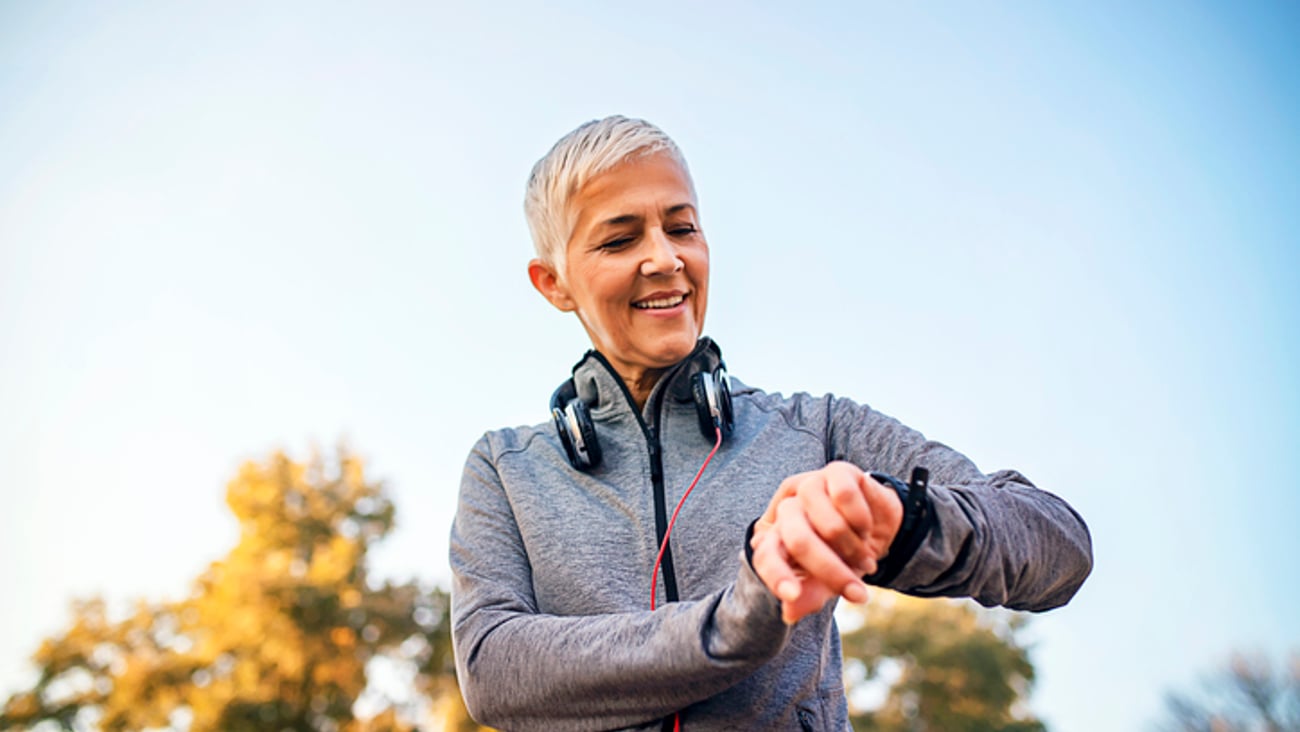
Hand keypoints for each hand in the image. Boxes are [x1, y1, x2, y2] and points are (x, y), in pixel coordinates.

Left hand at [750, 462, 903, 623]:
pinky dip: (861, 521)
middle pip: (799, 540)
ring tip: (864, 556)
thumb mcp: (828, 581)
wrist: (879, 525)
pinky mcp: (835, 471)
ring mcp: (809, 486)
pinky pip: (845, 497)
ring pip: (829, 525)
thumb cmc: (845, 555)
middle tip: (857, 594)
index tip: (790, 597)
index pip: (765, 554)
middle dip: (832, 572)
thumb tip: (788, 614)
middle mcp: (787, 508)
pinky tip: (866, 527)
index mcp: (776, 536)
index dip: (775, 575)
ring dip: (854, 548)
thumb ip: (809, 595)